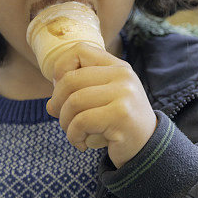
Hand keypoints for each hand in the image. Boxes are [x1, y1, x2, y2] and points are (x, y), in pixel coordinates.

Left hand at [45, 42, 156, 168]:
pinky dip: (74, 136)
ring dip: (65, 123)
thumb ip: (80, 91)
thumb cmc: (118, 122)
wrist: (147, 146)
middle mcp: (123, 76)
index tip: (63, 91)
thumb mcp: (104, 98)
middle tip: (62, 118)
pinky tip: (81, 144)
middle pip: (70, 80)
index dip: (61, 68)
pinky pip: (81, 122)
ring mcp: (124, 94)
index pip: (80, 50)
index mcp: (117, 66)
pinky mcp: (121, 116)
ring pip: (74, 102)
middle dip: (57, 103)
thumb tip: (51, 103)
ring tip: (74, 133)